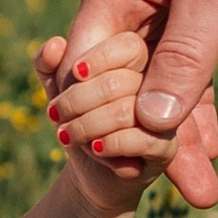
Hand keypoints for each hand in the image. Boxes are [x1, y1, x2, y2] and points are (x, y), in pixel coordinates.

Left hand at [32, 30, 175, 217]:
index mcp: (139, 62)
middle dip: (78, 100)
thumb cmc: (78, 121)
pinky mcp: (167, 146)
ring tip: (68, 135)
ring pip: (129, 111)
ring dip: (88, 126)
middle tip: (57, 115)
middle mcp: (160, 85)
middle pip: (122, 81)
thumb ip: (49, 64)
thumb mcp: (57, 90)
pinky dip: (111, 144)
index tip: (73, 76)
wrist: (90, 172)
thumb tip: (55, 45)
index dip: (96, 60)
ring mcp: (168, 115)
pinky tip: (96, 148)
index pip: (129, 46)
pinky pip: (145, 139)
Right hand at [60, 0, 217, 209]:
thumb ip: (185, 53)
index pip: (86, 70)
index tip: (130, 166)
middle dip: (149, 142)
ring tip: (207, 191)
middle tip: (187, 192)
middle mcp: (124, 6)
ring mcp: (153, 13)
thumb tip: (153, 123)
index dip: (103, 119)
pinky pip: (184, 73)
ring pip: (157, 87)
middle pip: (123, 89)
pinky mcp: (186, 18)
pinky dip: (197, 107)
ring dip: (180, 136)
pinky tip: (213, 149)